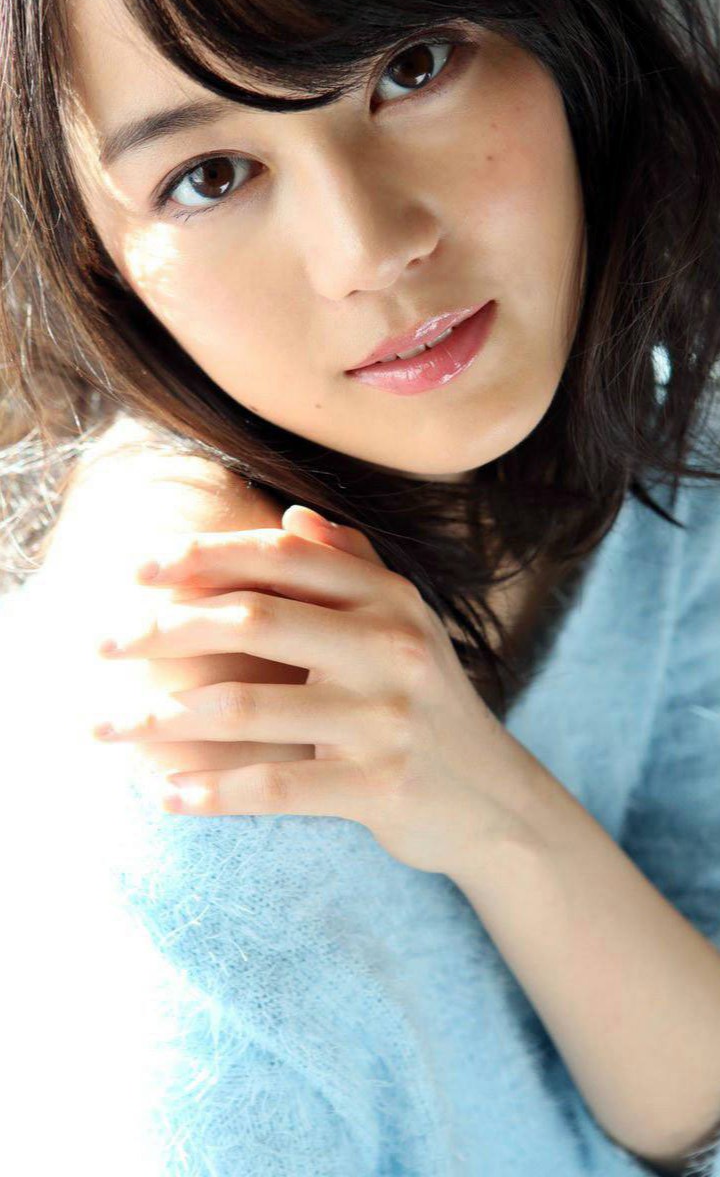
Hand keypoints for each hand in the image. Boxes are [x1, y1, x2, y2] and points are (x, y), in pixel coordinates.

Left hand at [93, 504, 537, 876]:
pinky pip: (276, 786)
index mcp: (388, 596)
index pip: (279, 559)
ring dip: (163, 719)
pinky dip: (212, 791)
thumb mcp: (404, 623)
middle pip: (253, 620)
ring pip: (250, 708)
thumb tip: (290, 516)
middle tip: (100, 644)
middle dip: (164, 629)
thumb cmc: (427, 701)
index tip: (136, 570)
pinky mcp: (379, 785)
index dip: (202, 557)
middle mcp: (391, 645)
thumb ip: (350, 566)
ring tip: (106, 727)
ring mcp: (386, 717)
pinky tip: (165, 796)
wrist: (495, 799)